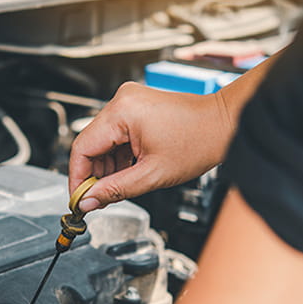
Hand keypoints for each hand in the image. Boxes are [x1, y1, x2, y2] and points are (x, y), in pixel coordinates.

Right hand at [69, 82, 232, 211]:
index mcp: (121, 112)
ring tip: (121, 185)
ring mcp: (129, 102)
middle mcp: (121, 101)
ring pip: (103, 141)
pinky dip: (118, 155)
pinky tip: (129, 170)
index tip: (78, 200)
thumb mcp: (152, 175)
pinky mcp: (137, 107)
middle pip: (90, 144)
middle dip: (93, 174)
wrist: (225, 123)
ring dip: (107, 166)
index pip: (81, 148)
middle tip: (97, 199)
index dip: (77, 178)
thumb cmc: (199, 142)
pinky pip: (116, 134)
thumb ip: (114, 190)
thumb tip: (88, 202)